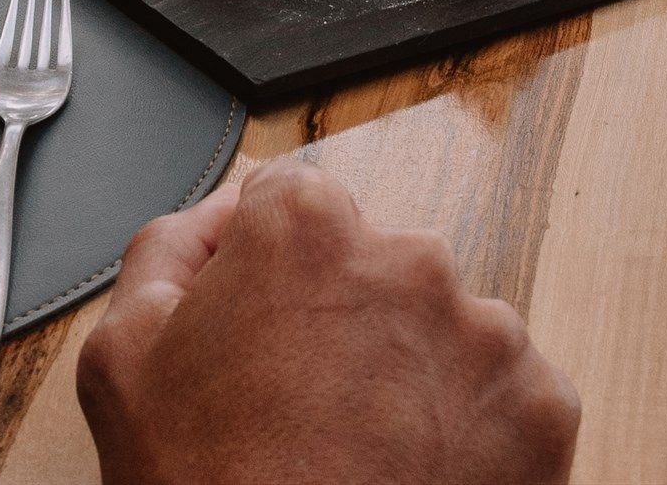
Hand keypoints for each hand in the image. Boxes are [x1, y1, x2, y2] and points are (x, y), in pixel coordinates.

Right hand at [77, 163, 577, 484]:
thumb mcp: (124, 354)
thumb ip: (172, 245)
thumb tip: (225, 214)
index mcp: (306, 225)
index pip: (294, 208)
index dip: (271, 280)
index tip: (267, 344)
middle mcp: (408, 257)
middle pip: (374, 268)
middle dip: (348, 325)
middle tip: (308, 414)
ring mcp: (486, 334)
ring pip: (442, 332)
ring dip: (413, 377)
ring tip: (365, 457)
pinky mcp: (542, 411)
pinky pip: (506, 398)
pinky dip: (472, 434)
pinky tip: (416, 477)